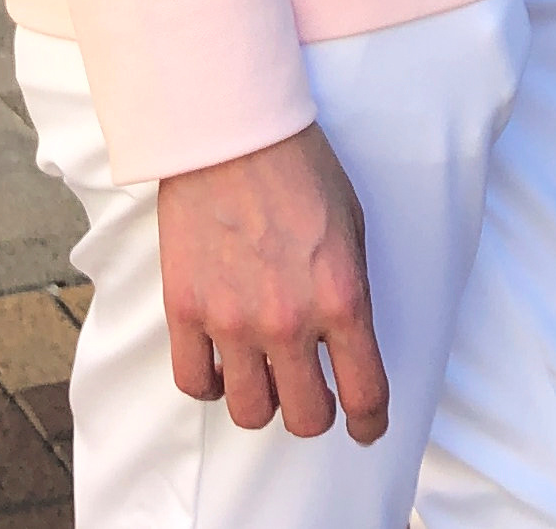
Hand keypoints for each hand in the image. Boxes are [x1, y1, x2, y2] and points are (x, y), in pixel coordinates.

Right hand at [154, 125, 389, 442]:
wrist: (230, 130)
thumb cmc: (297, 167)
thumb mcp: (352, 228)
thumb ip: (349, 292)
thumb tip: (345, 341)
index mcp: (342, 299)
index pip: (365, 395)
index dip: (370, 422)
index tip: (365, 426)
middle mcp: (289, 321)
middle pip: (305, 418)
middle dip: (314, 413)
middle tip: (311, 395)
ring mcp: (232, 320)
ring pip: (250, 411)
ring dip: (262, 401)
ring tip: (263, 376)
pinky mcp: (185, 309)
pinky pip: (194, 382)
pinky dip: (210, 384)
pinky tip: (221, 364)